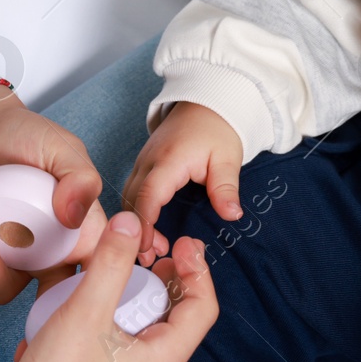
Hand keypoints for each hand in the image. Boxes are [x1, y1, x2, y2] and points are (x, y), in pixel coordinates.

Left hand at [0, 88, 168, 301]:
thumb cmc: (26, 135)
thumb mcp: (61, 147)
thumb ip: (79, 176)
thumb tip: (75, 216)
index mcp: (79, 229)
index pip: (101, 268)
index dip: (99, 285)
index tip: (79, 280)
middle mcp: (48, 249)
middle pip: (52, 296)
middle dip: (37, 301)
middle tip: (21, 265)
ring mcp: (13, 256)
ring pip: (5, 289)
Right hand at [0, 212, 217, 361]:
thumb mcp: (85, 312)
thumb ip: (111, 264)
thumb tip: (130, 224)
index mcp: (164, 360)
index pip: (202, 308)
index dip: (197, 270)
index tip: (183, 242)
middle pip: (177, 315)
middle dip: (166, 279)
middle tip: (152, 251)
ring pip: (147, 325)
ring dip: (136, 293)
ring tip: (118, 270)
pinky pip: (121, 338)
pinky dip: (113, 312)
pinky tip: (87, 299)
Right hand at [121, 101, 244, 262]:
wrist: (207, 101)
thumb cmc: (217, 128)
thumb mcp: (228, 157)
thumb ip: (226, 188)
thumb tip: (232, 215)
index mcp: (168, 159)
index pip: (148, 196)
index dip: (144, 224)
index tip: (147, 249)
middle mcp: (148, 160)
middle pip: (131, 200)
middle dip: (136, 230)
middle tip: (151, 260)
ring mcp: (143, 161)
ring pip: (128, 196)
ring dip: (135, 222)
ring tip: (151, 251)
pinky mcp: (144, 164)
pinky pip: (132, 190)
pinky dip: (135, 211)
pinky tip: (148, 230)